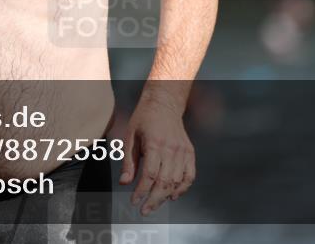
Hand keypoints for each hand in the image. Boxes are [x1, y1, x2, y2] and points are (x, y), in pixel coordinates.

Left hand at [119, 95, 195, 215]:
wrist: (164, 103)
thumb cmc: (143, 119)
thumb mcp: (130, 136)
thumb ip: (128, 161)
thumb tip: (124, 183)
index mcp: (155, 143)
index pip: (150, 175)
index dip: (142, 191)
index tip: (134, 202)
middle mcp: (171, 149)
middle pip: (164, 182)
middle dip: (153, 200)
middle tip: (144, 211)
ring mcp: (183, 151)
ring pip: (176, 181)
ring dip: (165, 196)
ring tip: (154, 204)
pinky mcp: (189, 152)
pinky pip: (189, 175)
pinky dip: (182, 188)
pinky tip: (172, 196)